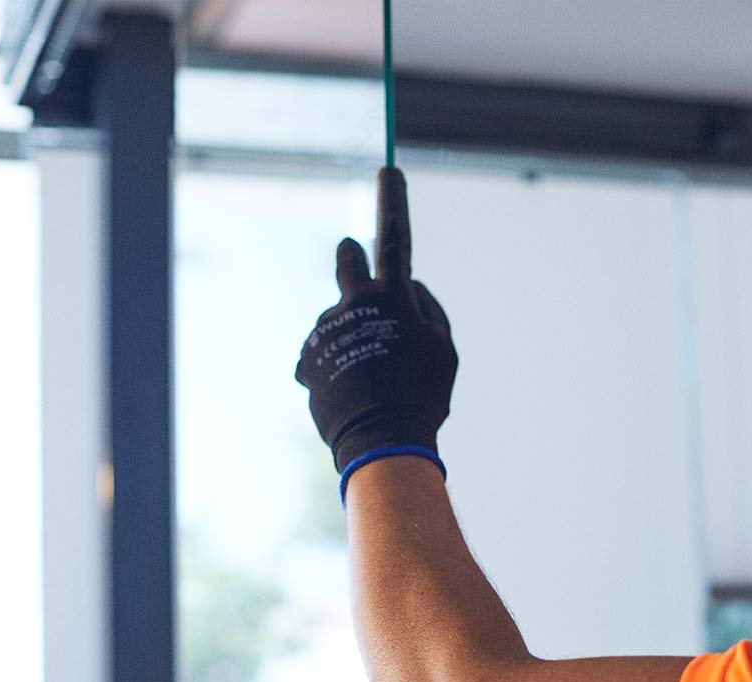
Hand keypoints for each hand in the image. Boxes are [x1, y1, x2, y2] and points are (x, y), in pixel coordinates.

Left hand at [296, 167, 457, 474]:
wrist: (380, 439)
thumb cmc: (422, 395)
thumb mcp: (445, 350)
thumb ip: (428, 310)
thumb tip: (407, 289)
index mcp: (393, 296)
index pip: (394, 236)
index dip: (393, 201)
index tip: (388, 171)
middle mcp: (354, 303)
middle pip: (348, 262)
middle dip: (352, 257)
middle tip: (355, 261)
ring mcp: (326, 330)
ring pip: (339, 318)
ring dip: (352, 335)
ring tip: (372, 379)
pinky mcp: (306, 357)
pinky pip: (324, 353)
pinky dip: (336, 367)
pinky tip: (352, 393)